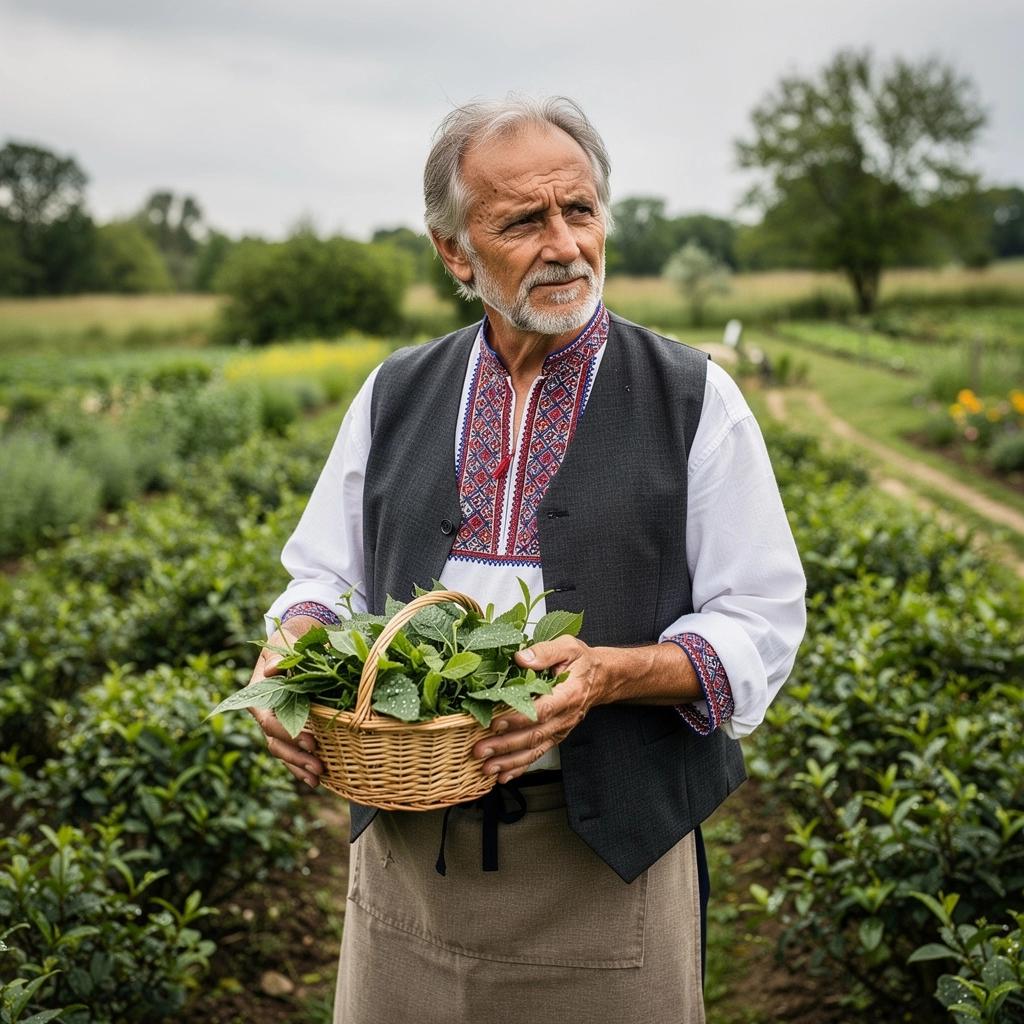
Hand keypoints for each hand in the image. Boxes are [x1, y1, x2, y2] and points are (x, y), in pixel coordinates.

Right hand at [247, 615, 324, 787]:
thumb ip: (278, 657)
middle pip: (275, 743)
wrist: (292, 646)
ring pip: (281, 751)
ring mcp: (275, 723)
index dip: (288, 733)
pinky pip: (291, 751)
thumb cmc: (287, 643)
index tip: (311, 741)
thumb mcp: (282, 644)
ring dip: (298, 766)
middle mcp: (264, 714)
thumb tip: (271, 672)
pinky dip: (301, 766)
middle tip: (318, 766)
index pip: (269, 722)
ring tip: (318, 779)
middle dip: (296, 757)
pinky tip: (318, 779)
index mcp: (258, 696)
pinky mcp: (287, 728)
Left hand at [471, 636, 611, 783]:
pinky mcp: (555, 736)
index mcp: (568, 694)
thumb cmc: (582, 661)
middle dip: (505, 746)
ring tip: (487, 767)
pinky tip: (503, 775)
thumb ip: (545, 652)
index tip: (495, 723)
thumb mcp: (567, 647)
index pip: (541, 710)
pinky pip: (538, 754)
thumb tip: (521, 658)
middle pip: (533, 735)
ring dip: (509, 761)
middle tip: (480, 750)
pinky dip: (520, 767)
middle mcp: (565, 717)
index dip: (518, 718)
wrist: (602, 678)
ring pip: (534, 750)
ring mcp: (560, 729)